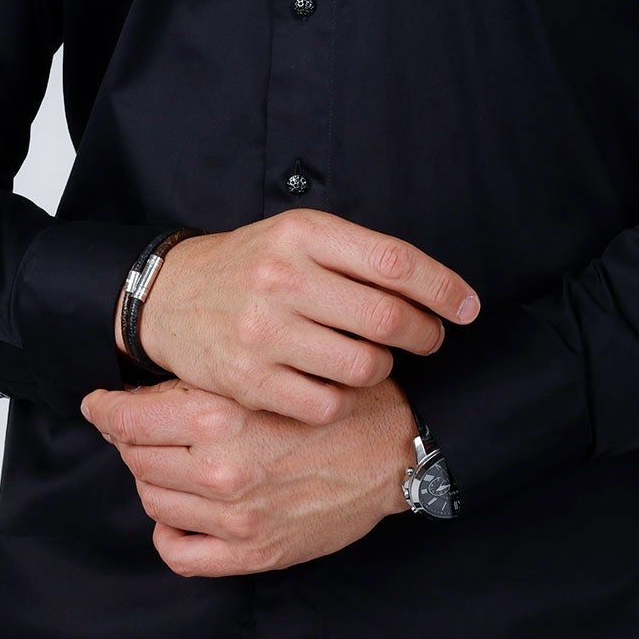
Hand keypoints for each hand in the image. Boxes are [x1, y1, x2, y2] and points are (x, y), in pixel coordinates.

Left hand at [79, 372, 420, 574]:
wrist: (396, 450)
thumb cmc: (338, 401)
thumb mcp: (270, 371)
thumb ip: (210, 384)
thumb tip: (145, 391)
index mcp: (220, 415)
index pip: (129, 419)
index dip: (106, 411)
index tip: (99, 406)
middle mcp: (220, 468)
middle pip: (136, 457)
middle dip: (134, 440)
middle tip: (145, 428)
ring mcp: (234, 517)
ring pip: (153, 499)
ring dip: (154, 479)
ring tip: (175, 462)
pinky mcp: (252, 552)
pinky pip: (178, 552)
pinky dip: (170, 532)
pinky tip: (184, 512)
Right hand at [121, 207, 478, 424]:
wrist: (170, 296)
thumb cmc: (250, 265)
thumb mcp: (296, 235)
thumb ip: (357, 255)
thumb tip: (435, 290)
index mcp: (303, 234)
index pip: (395, 262)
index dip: (443, 288)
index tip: (467, 307)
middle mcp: (283, 278)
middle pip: (388, 317)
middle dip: (425, 334)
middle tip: (429, 338)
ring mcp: (264, 332)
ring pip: (364, 366)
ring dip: (383, 368)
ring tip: (374, 359)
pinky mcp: (249, 380)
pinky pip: (327, 404)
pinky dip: (344, 400)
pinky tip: (337, 384)